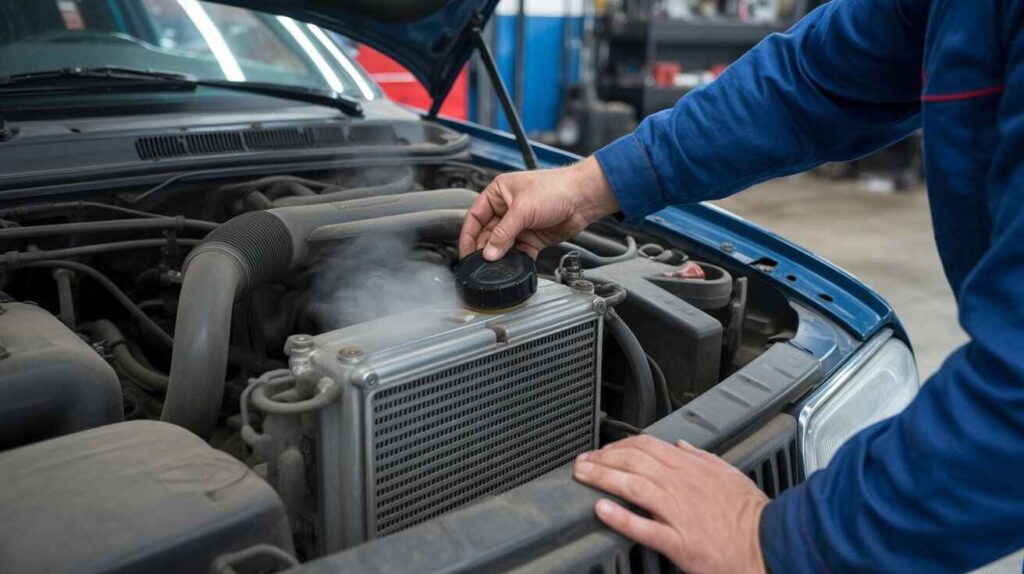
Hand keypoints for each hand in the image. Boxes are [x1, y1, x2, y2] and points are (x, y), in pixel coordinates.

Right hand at [459, 156, 619, 259]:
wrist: (584, 198)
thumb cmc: (556, 189)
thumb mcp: (523, 209)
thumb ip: (503, 233)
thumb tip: (489, 253)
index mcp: (499, 193)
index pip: (475, 216)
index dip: (468, 234)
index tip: (465, 252)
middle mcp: (507, 209)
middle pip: (487, 233)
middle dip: (484, 248)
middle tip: (481, 263)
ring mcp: (520, 224)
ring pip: (502, 245)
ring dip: (500, 256)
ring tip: (496, 267)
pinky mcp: (533, 237)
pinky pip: (519, 252)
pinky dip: (516, 260)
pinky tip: (513, 266)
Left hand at [573, 435, 768, 573]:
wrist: (769, 543)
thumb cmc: (751, 513)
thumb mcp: (728, 473)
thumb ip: (701, 457)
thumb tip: (681, 445)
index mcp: (692, 468)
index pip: (646, 446)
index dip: (619, 445)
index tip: (604, 450)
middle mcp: (681, 485)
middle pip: (633, 462)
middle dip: (602, 458)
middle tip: (581, 462)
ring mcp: (678, 513)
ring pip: (633, 487)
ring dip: (602, 479)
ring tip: (583, 476)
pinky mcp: (679, 542)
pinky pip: (644, 527)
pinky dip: (621, 517)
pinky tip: (602, 510)